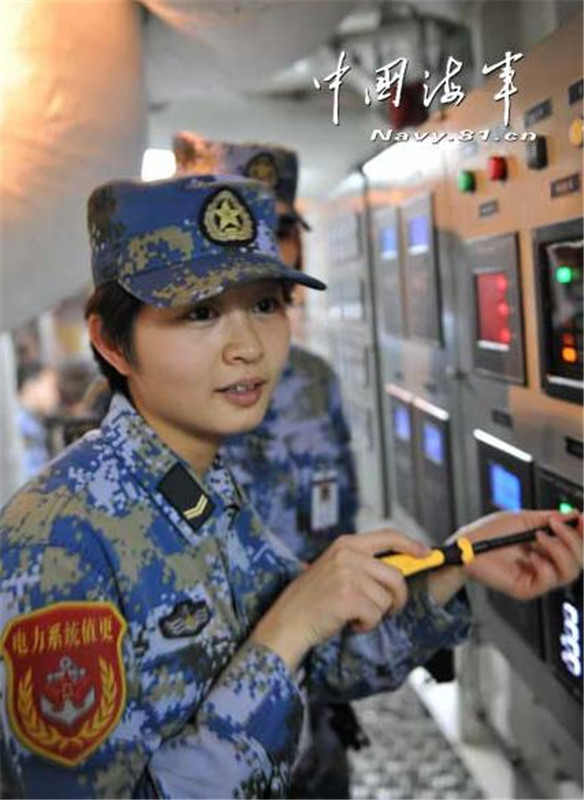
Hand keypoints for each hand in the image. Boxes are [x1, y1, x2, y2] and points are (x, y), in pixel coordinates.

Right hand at [251, 530, 429, 669]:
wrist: (288, 621)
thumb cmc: (312, 599)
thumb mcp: (335, 568)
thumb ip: (363, 564)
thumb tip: (399, 569)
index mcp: (346, 544)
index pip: (388, 536)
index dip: (411, 544)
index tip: (426, 553)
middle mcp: (348, 555)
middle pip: (396, 576)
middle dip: (396, 598)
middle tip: (385, 609)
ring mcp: (348, 575)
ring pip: (387, 599)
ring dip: (375, 614)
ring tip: (353, 614)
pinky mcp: (348, 597)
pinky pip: (376, 615)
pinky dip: (366, 625)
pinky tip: (349, 622)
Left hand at [457, 510, 581, 599]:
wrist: (467, 545)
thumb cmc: (490, 532)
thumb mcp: (523, 519)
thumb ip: (550, 518)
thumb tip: (574, 515)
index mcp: (547, 546)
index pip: (577, 545)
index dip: (583, 533)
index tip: (582, 519)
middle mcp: (546, 562)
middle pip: (579, 560)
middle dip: (574, 540)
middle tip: (556, 525)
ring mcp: (537, 577)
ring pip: (570, 571)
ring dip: (559, 550)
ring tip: (539, 536)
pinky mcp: (527, 589)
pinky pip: (549, 581)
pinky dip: (545, 565)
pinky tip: (531, 555)